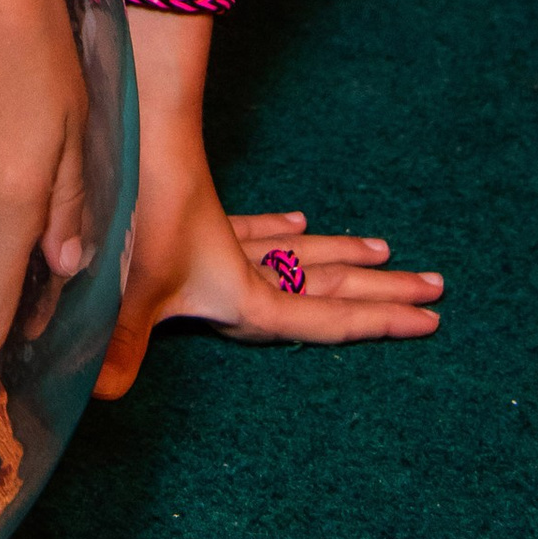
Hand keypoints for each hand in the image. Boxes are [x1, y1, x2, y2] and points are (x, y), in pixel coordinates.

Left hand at [91, 183, 440, 398]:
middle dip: (383, 292)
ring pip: (303, 253)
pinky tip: (297, 218)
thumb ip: (120, 348)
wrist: (133, 144)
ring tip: (382, 252)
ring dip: (343, 255)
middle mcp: (251, 271)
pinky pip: (255, 230)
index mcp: (248, 297)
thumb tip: (101, 394)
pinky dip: (278, 228)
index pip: (327, 320)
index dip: (380, 324)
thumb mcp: (131, 294)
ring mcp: (231, 240)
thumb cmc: (138, 219)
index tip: (428, 322)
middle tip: (436, 289)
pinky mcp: (205, 217)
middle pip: (332, 284)